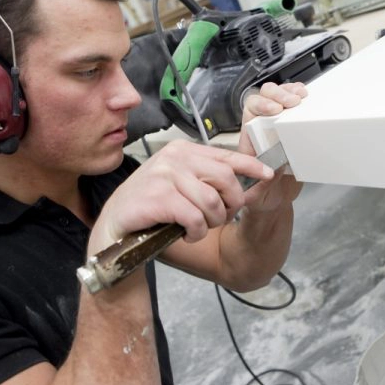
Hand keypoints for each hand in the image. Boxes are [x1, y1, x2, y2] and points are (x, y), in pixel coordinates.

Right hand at [87, 140, 273, 254]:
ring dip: (211, 223)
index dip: (251, 166)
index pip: (226, 155)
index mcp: (183, 150)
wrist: (116, 227)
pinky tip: (186, 234)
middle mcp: (175, 158)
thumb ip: (206, 178)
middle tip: (220, 219)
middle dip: (231, 205)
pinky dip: (196, 232)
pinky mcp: (158, 197)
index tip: (268, 174)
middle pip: (226, 179)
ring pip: (212, 202)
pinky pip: (195, 218)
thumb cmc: (152, 206)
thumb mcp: (180, 184)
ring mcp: (165, 175)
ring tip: (197, 228)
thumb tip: (242, 181)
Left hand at [238, 82, 307, 213]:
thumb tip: (275, 167)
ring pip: (280, 96)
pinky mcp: (295, 129)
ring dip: (291, 92)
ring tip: (302, 97)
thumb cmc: (261, 196)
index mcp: (250, 138)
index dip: (261, 105)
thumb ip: (261, 183)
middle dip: (278, 94)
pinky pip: (296, 107)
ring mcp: (280, 126)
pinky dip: (302, 99)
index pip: (250, 110)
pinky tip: (307, 99)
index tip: (274, 111)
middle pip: (265, 96)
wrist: (274, 202)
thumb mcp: (256, 195)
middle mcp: (263, 128)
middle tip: (293, 102)